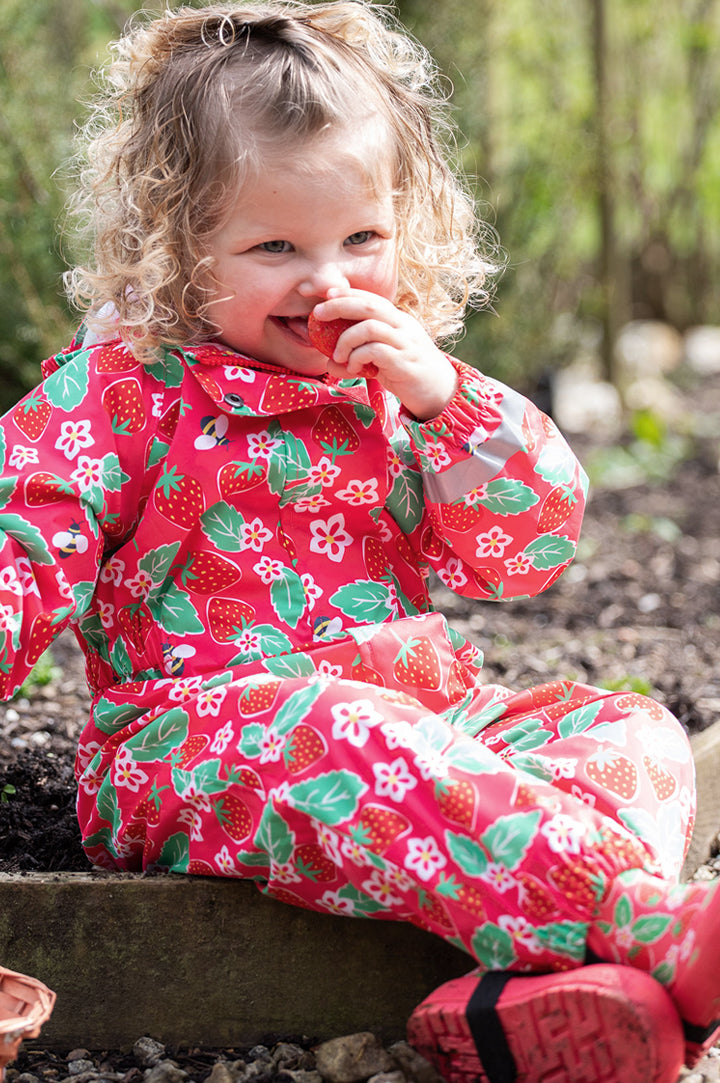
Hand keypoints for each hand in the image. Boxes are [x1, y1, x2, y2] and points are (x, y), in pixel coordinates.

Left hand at [313, 288, 456, 420]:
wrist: (439, 391)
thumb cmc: (407, 373)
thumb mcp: (380, 361)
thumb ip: (357, 358)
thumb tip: (329, 362)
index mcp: (398, 320)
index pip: (372, 298)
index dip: (348, 293)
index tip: (326, 294)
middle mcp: (403, 326)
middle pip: (368, 305)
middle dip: (339, 305)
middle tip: (318, 314)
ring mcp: (405, 343)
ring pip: (370, 327)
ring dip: (346, 339)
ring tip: (338, 355)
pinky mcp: (404, 362)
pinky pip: (375, 351)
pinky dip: (357, 357)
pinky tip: (353, 368)